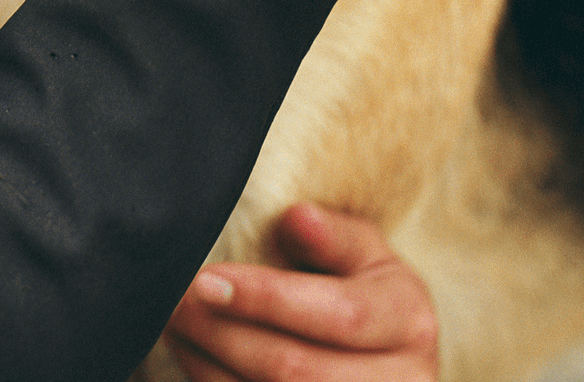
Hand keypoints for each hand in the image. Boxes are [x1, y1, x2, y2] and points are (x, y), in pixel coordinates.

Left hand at [164, 203, 438, 380]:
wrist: (386, 356)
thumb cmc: (361, 287)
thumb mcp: (362, 251)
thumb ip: (331, 235)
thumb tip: (298, 217)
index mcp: (410, 320)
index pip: (339, 315)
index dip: (267, 299)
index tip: (205, 280)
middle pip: (298, 372)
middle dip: (224, 337)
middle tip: (172, 305)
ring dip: (212, 371)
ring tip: (176, 333)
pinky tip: (196, 366)